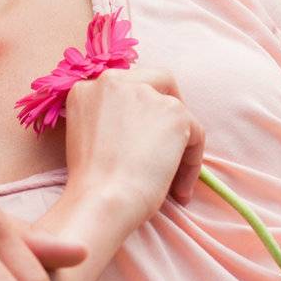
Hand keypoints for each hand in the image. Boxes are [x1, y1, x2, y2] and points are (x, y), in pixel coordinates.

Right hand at [63, 66, 205, 231]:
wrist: (101, 200)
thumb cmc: (91, 184)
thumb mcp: (85, 137)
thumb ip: (107, 119)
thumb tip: (141, 127)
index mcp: (86, 88)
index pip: (125, 86)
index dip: (140, 110)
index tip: (143, 137)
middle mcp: (113, 81)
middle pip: (157, 80)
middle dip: (168, 108)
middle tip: (171, 142)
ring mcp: (145, 93)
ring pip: (178, 113)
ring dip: (179, 145)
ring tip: (173, 181)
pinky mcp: (174, 112)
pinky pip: (195, 135)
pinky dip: (193, 163)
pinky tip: (180, 190)